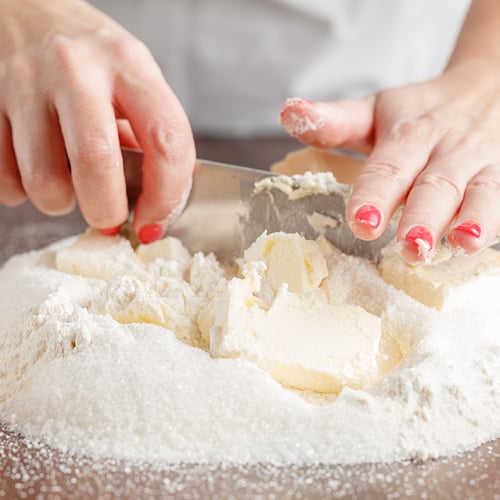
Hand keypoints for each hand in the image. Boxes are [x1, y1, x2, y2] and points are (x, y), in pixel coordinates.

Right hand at [0, 0, 194, 242]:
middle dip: (107, 209)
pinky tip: (33, 168)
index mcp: (129, 65)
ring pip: (44, 180)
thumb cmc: (90, 58)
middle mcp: (76, 68)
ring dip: (59, 201)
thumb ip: (147, 137)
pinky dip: (20, 190)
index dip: (166, 195)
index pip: (166, 141)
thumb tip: (153, 207)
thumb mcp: (132, 79)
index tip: (154, 219)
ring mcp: (25, 82)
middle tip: (108, 215)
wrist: (23, 8)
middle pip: (96, 162)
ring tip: (67, 183)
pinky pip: (4, 177)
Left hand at [280, 60, 499, 261]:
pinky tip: (480, 244)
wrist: (485, 89)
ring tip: (462, 244)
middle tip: (410, 246)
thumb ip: (333, 121)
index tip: (361, 223)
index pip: (389, 168)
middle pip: (436, 185)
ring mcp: (481, 165)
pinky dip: (495, 221)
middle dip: (424, 216)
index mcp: (409, 135)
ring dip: (473, 220)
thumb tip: (287, 114)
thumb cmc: (418, 112)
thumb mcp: (374, 111)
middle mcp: (447, 150)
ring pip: (481, 193)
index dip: (375, 196)